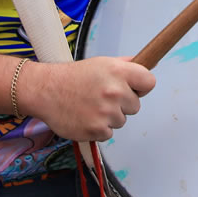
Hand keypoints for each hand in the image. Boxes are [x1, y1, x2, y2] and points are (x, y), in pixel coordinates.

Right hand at [32, 57, 155, 141]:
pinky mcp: (96, 130)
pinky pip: (109, 133)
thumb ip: (127, 65)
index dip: (141, 87)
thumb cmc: (74, 76)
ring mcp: (106, 113)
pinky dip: (99, 128)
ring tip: (91, 106)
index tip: (132, 88)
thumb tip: (152, 63)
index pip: (149, 82)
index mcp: (118, 71)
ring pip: (122, 121)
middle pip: (136, 106)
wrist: (45, 90)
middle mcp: (115, 91)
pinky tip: (85, 117)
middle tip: (102, 96)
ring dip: (110, 117)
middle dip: (122, 104)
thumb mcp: (102, 63)